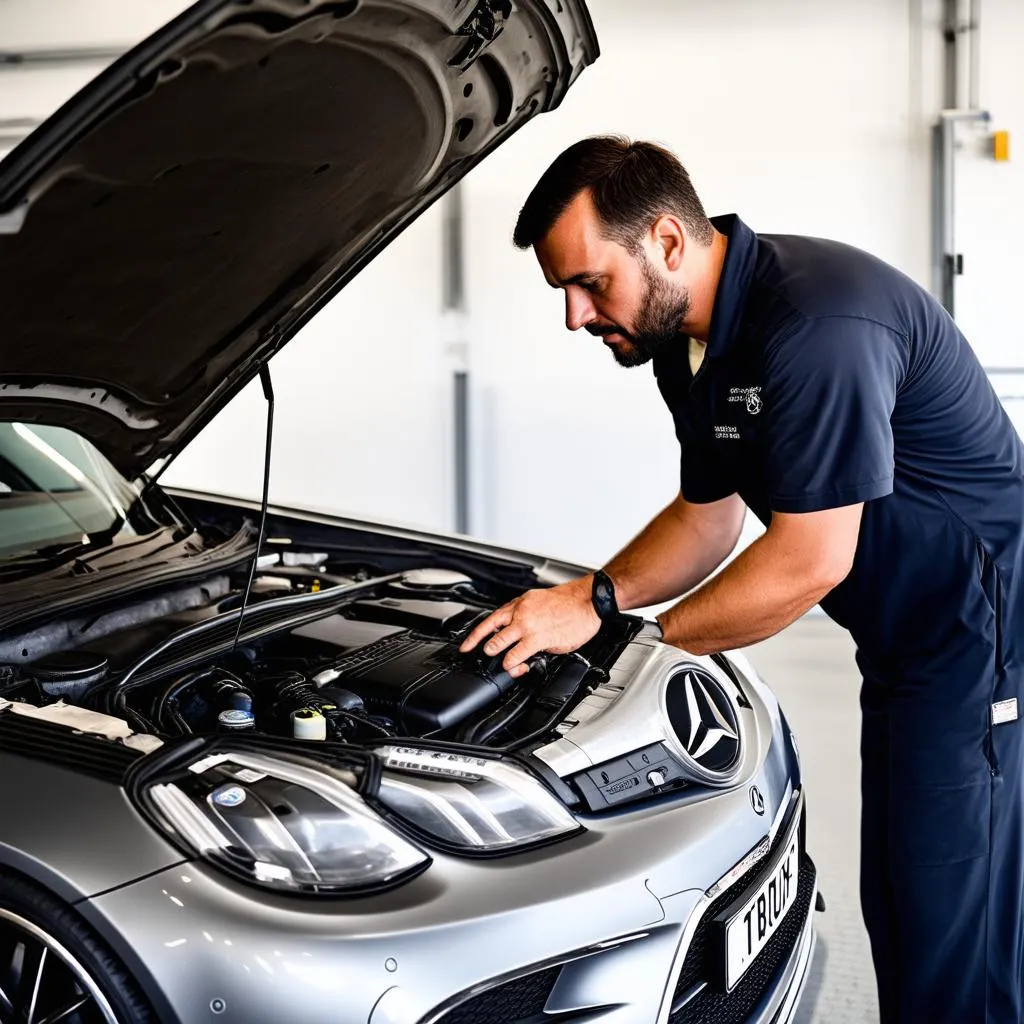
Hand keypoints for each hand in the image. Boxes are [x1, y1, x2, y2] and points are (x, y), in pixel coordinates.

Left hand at [458, 577, 600, 677]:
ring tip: (500, 661)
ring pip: (500, 642)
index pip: (490, 619)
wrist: (587, 600)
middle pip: (491, 631)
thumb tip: (517, 632)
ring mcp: (527, 625)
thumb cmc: (568, 603)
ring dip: (497, 654)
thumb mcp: (538, 602)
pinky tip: (514, 666)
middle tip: (484, 654)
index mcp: (519, 603)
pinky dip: (513, 662)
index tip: (466, 646)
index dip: (475, 635)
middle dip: (485, 646)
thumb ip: (525, 616)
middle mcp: (520, 613)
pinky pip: (518, 653)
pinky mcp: (539, 638)